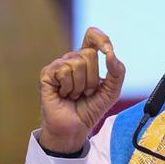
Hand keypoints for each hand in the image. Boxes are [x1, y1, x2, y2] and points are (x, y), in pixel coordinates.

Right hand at [39, 27, 125, 152]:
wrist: (75, 128)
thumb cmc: (91, 109)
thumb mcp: (111, 92)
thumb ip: (117, 72)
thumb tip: (111, 54)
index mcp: (87, 60)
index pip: (92, 35)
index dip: (101, 39)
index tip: (108, 51)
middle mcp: (72, 59)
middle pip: (89, 53)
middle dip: (93, 78)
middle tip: (86, 92)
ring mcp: (59, 65)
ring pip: (77, 63)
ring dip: (81, 86)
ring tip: (75, 95)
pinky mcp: (47, 73)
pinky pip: (64, 70)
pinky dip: (69, 87)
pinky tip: (64, 94)